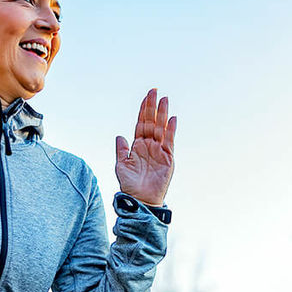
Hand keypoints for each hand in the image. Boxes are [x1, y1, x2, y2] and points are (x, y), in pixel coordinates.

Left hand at [115, 88, 176, 206]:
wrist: (140, 200)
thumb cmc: (130, 185)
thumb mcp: (121, 165)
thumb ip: (121, 150)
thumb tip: (120, 136)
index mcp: (138, 145)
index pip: (141, 123)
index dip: (143, 109)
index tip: (147, 96)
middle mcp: (149, 145)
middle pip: (152, 122)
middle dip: (153, 107)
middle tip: (155, 91)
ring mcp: (159, 151)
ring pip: (161, 128)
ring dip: (162, 114)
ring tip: (164, 100)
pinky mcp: (168, 159)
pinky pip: (169, 142)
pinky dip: (171, 131)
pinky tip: (172, 119)